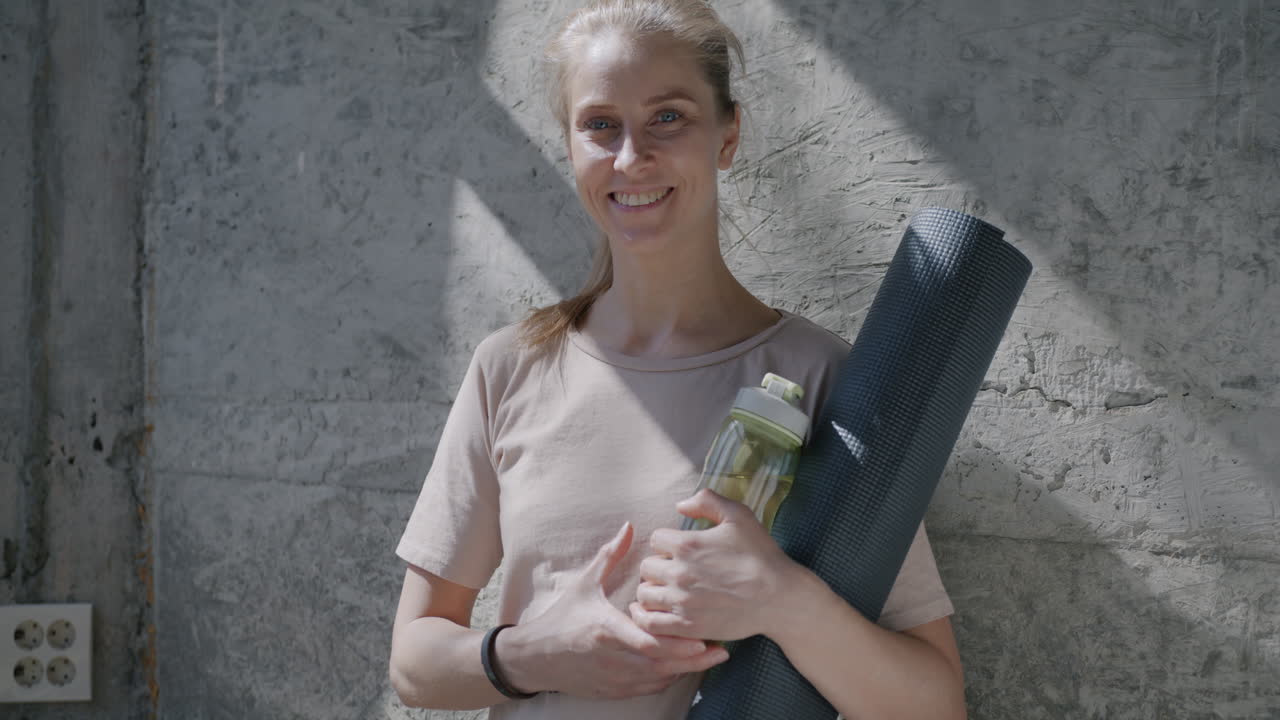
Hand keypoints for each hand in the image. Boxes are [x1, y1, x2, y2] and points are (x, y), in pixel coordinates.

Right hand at [500, 522, 729, 699]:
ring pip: (659, 679)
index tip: (705, 637)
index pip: (648, 641)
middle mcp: (613, 658)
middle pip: (662, 665)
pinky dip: (668, 678)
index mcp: (607, 629)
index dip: (678, 643)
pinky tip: (683, 666)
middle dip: (693, 660)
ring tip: (711, 658)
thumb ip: (610, 556)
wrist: (536, 658)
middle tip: (721, 651)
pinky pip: (649, 688)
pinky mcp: (614, 691)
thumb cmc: (562, 617)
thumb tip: (630, 526)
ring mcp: (614, 678)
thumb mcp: (584, 584)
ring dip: (685, 670)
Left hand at [629, 489, 804, 642]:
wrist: (779, 597)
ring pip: (644, 594)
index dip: (668, 543)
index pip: (655, 539)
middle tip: (676, 571)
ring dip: (654, 590)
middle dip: (659, 566)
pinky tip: (663, 612)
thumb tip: (680, 505)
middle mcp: (679, 573)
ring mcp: (682, 602)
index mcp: (687, 544)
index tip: (682, 550)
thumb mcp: (739, 516)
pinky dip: (652, 617)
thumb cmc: (760, 555)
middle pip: (647, 567)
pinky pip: (651, 623)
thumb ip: (707, 501)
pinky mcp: (687, 626)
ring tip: (669, 591)